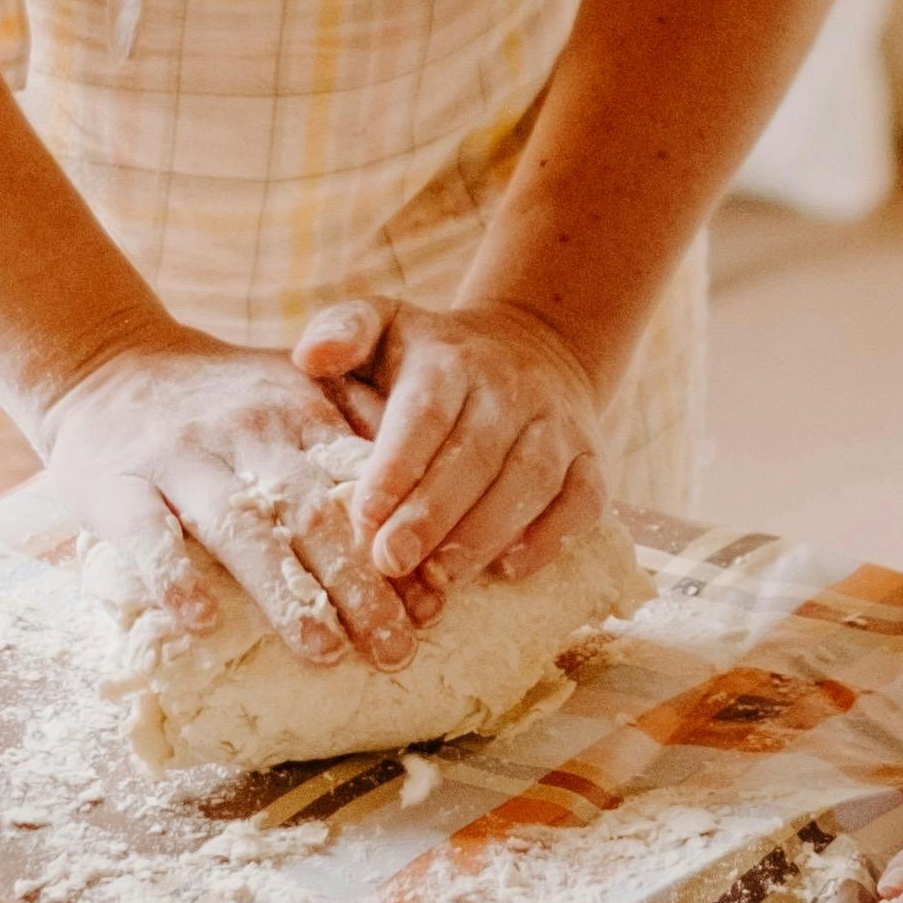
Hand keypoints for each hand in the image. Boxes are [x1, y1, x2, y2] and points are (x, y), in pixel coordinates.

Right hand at [39, 333, 421, 665]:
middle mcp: (244, 431)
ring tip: (323, 649)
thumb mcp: (292, 382)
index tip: (433, 603)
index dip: (397, 541)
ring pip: (239, 527)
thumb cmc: (216, 394)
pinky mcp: (116, 485)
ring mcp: (179, 457)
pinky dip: (173, 576)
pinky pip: (146, 533)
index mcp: (295, 408)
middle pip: (311, 510)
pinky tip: (200, 620)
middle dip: (359, 583)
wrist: (102, 363)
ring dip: (284, 592)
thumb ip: (357, 418)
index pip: (358, 480)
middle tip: (396, 648)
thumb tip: (433, 489)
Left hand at [295, 294, 609, 587]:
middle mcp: (510, 387)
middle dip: (433, 514)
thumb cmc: (436, 355)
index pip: (426, 411)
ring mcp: (557, 424)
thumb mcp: (386, 323)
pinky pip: (584, 499)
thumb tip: (309, 357)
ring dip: (486, 533)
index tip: (364, 516)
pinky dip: (554, 536)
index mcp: (451, 359)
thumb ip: (344, 330)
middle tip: (391, 562)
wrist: (535, 345)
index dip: (397, 466)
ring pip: (531, 479)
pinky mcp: (592, 458)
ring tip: (441, 579)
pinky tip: (512, 569)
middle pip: (476, 454)